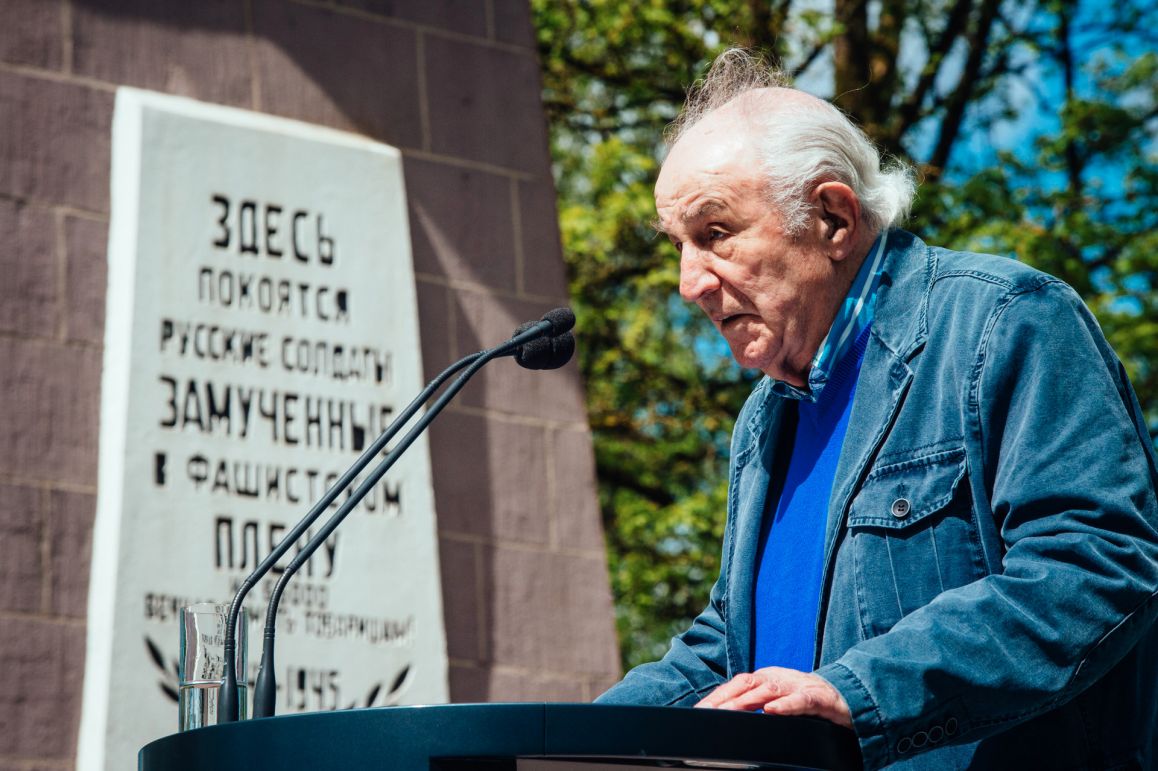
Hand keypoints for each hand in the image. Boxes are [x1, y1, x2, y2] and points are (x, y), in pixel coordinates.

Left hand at [695, 666, 852, 728]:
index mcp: (767, 679)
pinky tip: (771, 711)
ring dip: (747, 700)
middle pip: (747, 684)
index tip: (698, 711)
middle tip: (706, 713)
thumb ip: (754, 707)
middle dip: (725, 698)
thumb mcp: (778, 701)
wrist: (847, 697)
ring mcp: (799, 685)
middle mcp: (780, 678)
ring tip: (729, 712)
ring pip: (769, 689)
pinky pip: (801, 700)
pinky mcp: (819, 698)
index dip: (717, 697)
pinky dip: (786, 704)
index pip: (736, 684)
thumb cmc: (807, 701)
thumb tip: (726, 719)